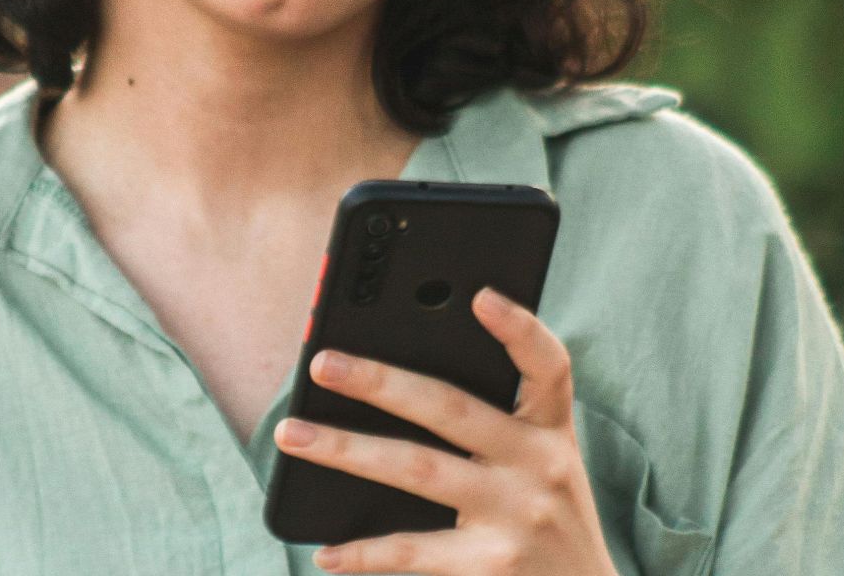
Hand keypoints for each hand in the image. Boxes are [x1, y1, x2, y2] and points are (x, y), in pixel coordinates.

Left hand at [272, 286, 616, 575]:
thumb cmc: (547, 518)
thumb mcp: (543, 465)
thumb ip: (498, 422)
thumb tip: (394, 380)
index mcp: (552, 430)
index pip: (549, 366)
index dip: (519, 328)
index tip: (480, 295)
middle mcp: (542, 466)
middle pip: (451, 408)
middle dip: (379, 381)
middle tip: (320, 362)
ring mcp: (518, 516)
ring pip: (417, 469)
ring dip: (346, 450)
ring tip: (292, 435)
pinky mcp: (492, 566)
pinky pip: (414, 551)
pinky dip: (365, 552)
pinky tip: (326, 551)